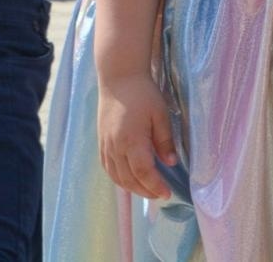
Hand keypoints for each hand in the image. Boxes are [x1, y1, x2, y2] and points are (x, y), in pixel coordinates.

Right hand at [98, 73, 176, 198]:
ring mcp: (106, 146)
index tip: (167, 193)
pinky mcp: (101, 143)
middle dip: (145, 191)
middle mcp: (115, 147)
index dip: (155, 186)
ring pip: (117, 177)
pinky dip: (118, 179)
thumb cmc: (143, 93)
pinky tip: (129, 180)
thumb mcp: (160, 115)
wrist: (119, 78)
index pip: (144, 172)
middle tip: (160, 194)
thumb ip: (165, 141)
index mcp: (131, 141)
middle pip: (129, 179)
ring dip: (132, 188)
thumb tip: (171, 163)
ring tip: (148, 190)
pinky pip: (108, 168)